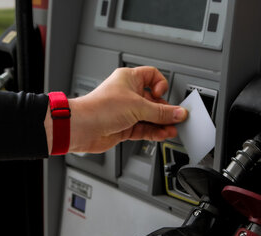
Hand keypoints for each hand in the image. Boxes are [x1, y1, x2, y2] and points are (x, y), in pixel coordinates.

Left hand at [45, 66, 187, 153]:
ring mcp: (125, 112)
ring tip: (172, 129)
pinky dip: (153, 132)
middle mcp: (127, 94)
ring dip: (161, 124)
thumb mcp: (137, 106)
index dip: (161, 85)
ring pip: (149, 117)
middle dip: (165, 110)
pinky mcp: (124, 127)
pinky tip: (162, 135)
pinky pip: (144, 129)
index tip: (164, 95)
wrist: (82, 128)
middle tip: (176, 118)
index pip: (152, 76)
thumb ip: (161, 112)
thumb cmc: (99, 108)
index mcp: (129, 79)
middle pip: (154, 101)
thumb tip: (178, 113)